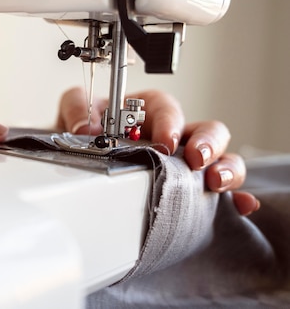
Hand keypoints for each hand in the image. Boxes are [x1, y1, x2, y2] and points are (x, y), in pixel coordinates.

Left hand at [57, 87, 259, 215]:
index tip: (165, 140)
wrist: (74, 163)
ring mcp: (182, 163)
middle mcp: (172, 136)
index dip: (170, 122)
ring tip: (216, 183)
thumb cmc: (83, 134)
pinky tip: (239, 205)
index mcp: (147, 111)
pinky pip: (219, 194)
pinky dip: (234, 198)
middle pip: (205, 130)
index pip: (166, 108)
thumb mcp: (75, 113)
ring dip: (226, 168)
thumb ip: (77, 108)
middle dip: (207, 143)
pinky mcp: (186, 191)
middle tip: (196, 159)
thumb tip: (86, 129)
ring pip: (220, 158)